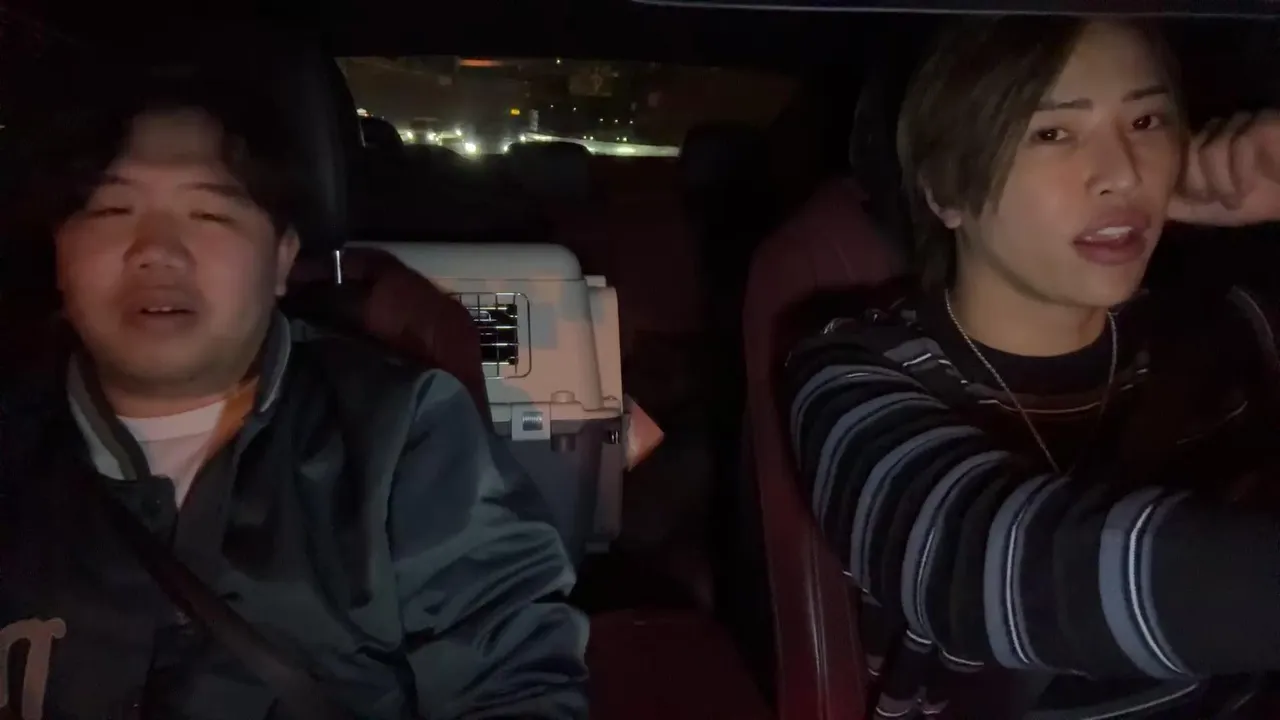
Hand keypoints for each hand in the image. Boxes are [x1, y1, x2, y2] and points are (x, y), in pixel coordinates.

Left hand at [1168, 111, 1279, 226]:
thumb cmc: (1259, 199)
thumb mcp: (1210, 208)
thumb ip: (1178, 203)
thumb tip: (1144, 203)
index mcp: (1203, 144)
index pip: (1173, 153)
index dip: (1177, 179)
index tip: (1192, 201)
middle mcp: (1219, 128)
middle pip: (1186, 148)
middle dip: (1195, 182)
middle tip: (1213, 200)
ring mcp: (1242, 122)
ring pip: (1209, 147)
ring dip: (1219, 183)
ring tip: (1233, 199)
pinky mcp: (1264, 122)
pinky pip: (1237, 145)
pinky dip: (1239, 175)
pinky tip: (1249, 190)